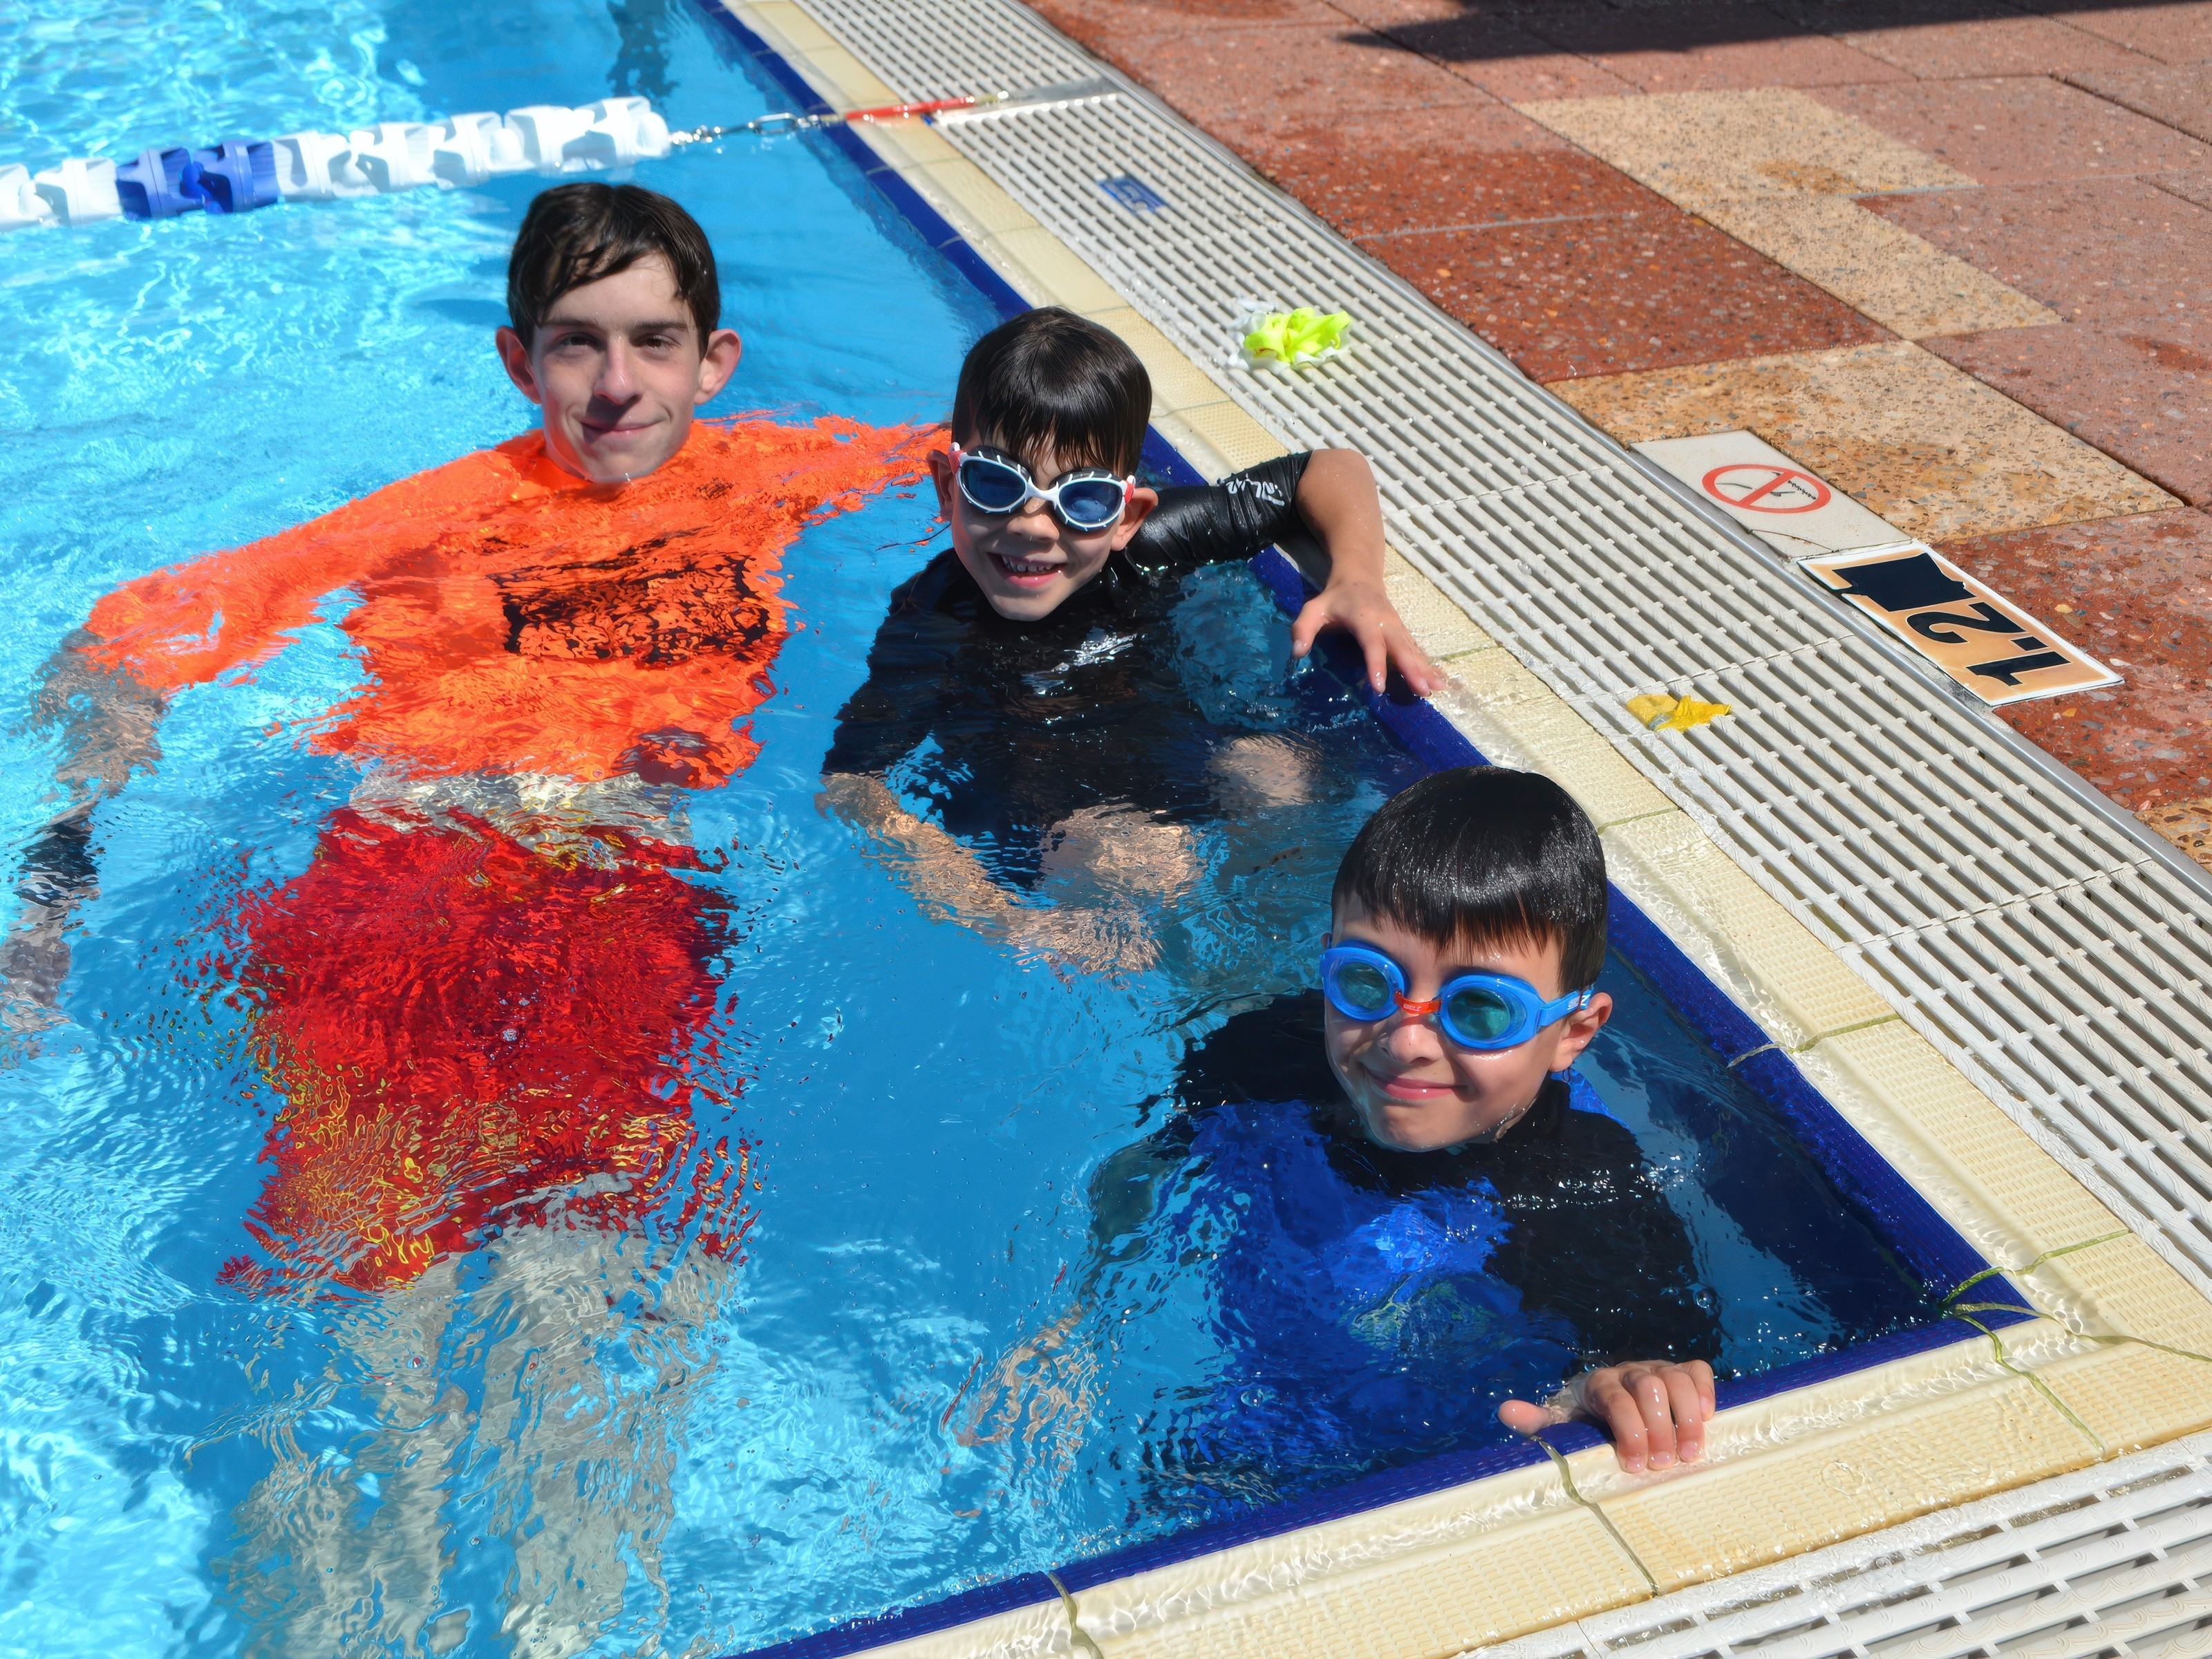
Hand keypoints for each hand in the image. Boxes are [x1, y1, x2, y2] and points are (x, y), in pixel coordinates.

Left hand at [1290, 579, 1442, 697]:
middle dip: (1412, 669)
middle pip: (1401, 648)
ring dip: (1426, 669)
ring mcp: (1397, 627)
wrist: (1360, 577)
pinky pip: (1416, 650)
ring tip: (1438, 689)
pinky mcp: (1403, 633)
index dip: (1376, 664)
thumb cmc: (1334, 598)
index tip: (1379, 686)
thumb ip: (1303, 629)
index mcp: (1364, 618)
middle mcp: (1386, 622)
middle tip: (1423, 691)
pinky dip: (1428, 665)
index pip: (1372, 643)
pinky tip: (1439, 681)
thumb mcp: (1313, 609)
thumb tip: (1297, 652)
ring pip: (1413, 650)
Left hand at [1498, 1358, 1716, 1473]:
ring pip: (1677, 1379)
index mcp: (1598, 1385)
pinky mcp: (1682, 1373)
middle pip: (1650, 1388)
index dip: (1628, 1431)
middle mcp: (1629, 1372)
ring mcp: (1658, 1369)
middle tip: (1663, 1465)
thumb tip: (1506, 1412)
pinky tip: (1709, 1418)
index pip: (1616, 1401)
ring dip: (1687, 1418)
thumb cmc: (1588, 1424)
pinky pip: (1698, 1370)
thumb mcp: (1562, 1426)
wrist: (1609, 1405)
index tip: (1635, 1465)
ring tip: (1690, 1454)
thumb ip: (1538, 1423)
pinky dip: (1705, 1391)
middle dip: (1659, 1429)